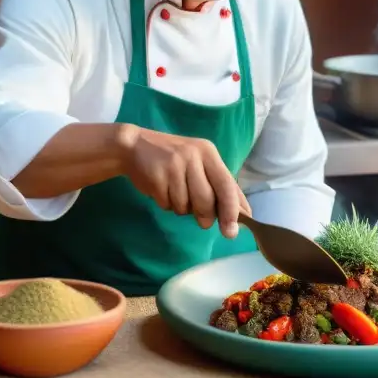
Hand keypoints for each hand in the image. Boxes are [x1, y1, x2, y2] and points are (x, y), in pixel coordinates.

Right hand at [117, 124, 251, 237]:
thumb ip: (219, 184)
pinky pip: (167, 204)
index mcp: (208, 153)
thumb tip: (242, 212)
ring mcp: (174, 165)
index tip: (233, 231)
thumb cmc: (173, 159)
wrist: (135, 146)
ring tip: (175, 194)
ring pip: (186, 205)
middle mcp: (193, 156)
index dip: (232, 210)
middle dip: (206, 216)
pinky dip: (166, 204)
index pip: (227, 185)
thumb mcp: (199, 163)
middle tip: (203, 221)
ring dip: (182, 208)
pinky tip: (162, 190)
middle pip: (207, 199)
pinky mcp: (157, 176)